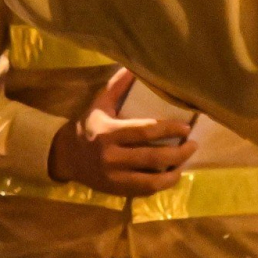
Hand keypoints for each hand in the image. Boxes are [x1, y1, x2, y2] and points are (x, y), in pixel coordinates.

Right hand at [48, 68, 196, 196]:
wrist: (64, 156)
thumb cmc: (87, 127)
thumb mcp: (99, 104)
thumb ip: (117, 87)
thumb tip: (133, 66)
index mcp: (109, 132)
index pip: (144, 131)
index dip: (168, 129)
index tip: (186, 127)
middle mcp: (112, 156)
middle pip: (152, 157)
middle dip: (178, 152)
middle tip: (193, 145)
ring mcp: (114, 177)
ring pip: (151, 179)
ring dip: (174, 172)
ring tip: (186, 162)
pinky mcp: (116, 190)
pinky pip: (144, 191)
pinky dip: (162, 184)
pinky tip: (172, 175)